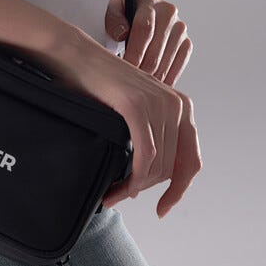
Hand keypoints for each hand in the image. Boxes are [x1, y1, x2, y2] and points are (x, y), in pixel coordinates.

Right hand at [34, 24, 201, 219]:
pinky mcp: (138, 107)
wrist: (74, 56)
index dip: (180, 190)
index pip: (191, 160)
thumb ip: (151, 136)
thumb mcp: (135, 111)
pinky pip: (146, 155)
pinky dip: (134, 178)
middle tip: (119, 197)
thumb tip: (152, 179)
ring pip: (158, 165)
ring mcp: (159, 104)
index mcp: (181, 106)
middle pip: (173, 168)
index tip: (163, 209)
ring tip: (113, 193)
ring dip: (135, 187)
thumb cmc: (97, 85)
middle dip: (146, 189)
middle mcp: (177, 104)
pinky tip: (118, 186)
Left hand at [104, 0, 191, 87]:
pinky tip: (154, 86)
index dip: (134, 53)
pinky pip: (179, 65)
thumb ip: (114, 19)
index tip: (123, 69)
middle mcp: (170, 14)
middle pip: (155, 52)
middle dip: (140, 71)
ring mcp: (180, 29)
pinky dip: (167, 78)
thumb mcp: (112, 5)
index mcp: (151, 1)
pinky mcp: (185, 42)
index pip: (145, 30)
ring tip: (137, 89)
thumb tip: (122, 35)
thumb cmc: (124, 3)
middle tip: (126, 85)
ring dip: (152, 78)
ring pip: (166, 62)